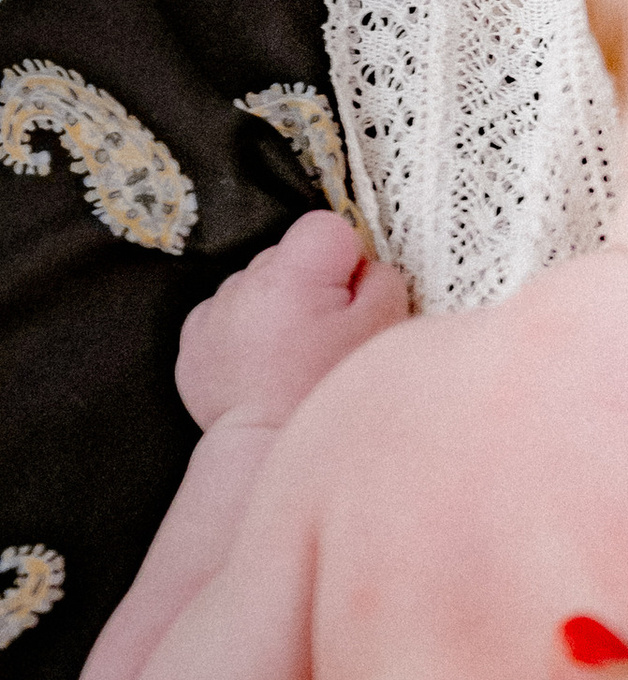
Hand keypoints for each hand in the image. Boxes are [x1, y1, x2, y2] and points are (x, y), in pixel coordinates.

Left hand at [175, 210, 410, 429]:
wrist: (269, 452)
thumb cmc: (330, 391)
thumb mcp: (383, 330)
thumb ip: (382, 280)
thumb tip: (364, 267)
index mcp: (292, 274)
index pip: (325, 227)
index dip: (345, 258)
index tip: (349, 297)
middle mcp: (244, 283)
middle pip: (288, 257)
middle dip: (308, 283)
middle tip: (322, 334)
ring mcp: (213, 312)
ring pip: (256, 287)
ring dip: (274, 307)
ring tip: (288, 356)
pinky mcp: (193, 342)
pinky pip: (224, 317)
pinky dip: (242, 333)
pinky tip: (259, 365)